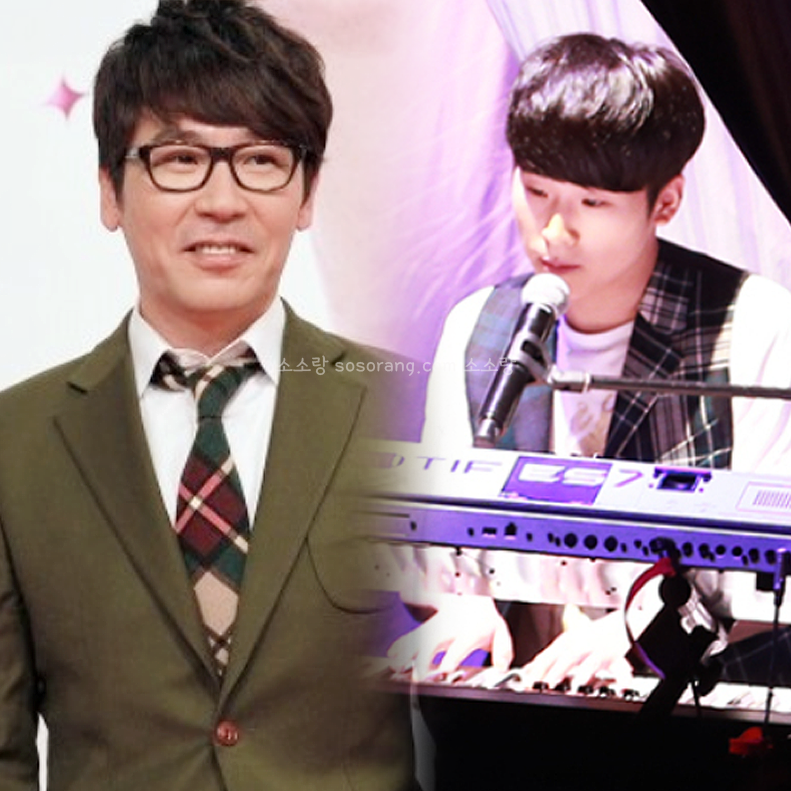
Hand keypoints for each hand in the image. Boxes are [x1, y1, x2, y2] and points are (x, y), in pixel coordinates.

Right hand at [386, 594, 513, 680]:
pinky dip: (401, 642)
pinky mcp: (427, 624)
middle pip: (433, 642)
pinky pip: (413, 632)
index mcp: (468, 632)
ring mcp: (435, 626)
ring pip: (418, 637)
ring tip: (396, 663)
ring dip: (406, 651)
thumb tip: (501, 668)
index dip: (451, 657)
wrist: (472, 591)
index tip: (443, 668)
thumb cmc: (483, 616)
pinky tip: (392, 652)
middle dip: (423, 657)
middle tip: (416, 673)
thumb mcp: (500, 631)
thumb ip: (502, 651)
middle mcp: (449, 629)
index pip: (459, 646)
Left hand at [515, 608, 633, 690]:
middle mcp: (580, 645)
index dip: (537, 669)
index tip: (528, 682)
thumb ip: (549, 657)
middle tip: (547, 685)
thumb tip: (529, 669)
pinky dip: (622, 678)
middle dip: (556, 671)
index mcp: (565, 642)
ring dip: (583, 673)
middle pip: (566, 658)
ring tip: (577, 685)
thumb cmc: (590, 637)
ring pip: (590, 661)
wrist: (617, 625)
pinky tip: (620, 687)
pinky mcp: (615, 657)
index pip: (548, 655)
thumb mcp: (566, 644)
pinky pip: (620, 668)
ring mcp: (598, 651)